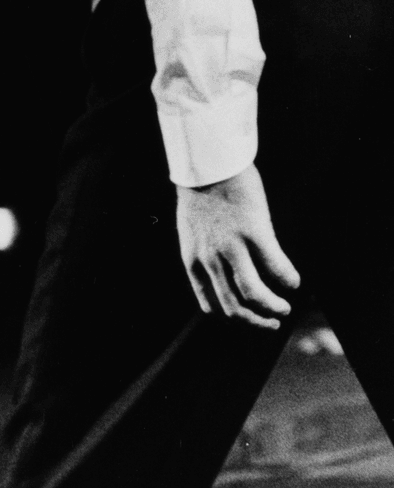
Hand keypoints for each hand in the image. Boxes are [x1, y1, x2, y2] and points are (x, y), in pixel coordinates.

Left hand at [176, 164, 300, 329]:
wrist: (207, 163)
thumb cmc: (202, 192)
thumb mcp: (191, 230)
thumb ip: (203, 252)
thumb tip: (221, 269)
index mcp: (193, 260)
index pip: (209, 304)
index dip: (232, 317)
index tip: (248, 317)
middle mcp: (209, 259)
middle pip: (233, 307)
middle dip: (255, 322)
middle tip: (272, 323)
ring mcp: (231, 248)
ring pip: (253, 294)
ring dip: (272, 307)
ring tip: (285, 308)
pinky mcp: (254, 232)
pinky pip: (275, 267)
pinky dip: (288, 280)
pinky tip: (295, 281)